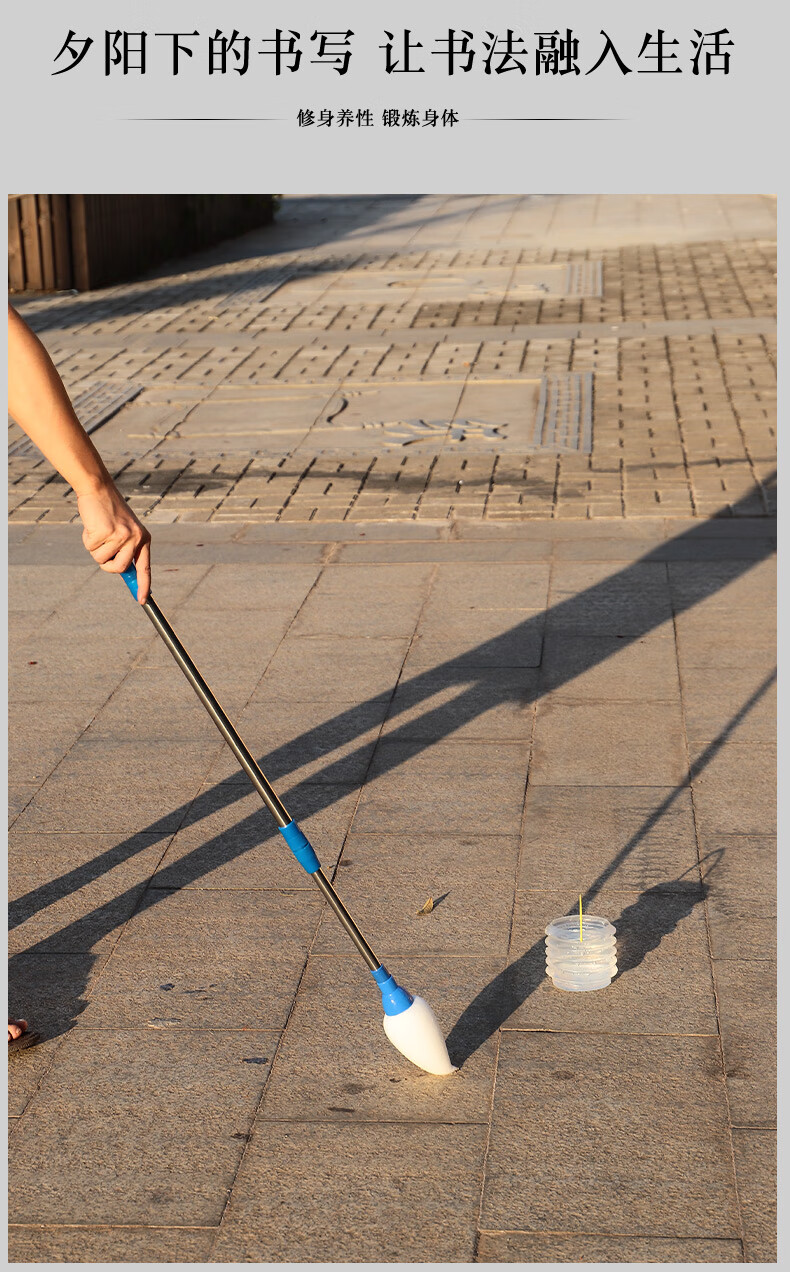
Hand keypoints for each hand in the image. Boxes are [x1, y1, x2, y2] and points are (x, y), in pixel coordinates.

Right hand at [77, 484, 151, 602]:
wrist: (99, 489)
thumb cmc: (109, 512)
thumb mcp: (124, 531)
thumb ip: (127, 550)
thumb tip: (124, 572)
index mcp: (143, 539)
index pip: (145, 568)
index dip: (144, 585)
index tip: (142, 600)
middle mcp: (135, 538)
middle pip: (119, 569)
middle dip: (107, 564)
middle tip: (103, 548)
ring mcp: (121, 535)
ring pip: (102, 560)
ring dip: (95, 549)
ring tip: (99, 530)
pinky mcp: (105, 532)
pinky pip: (91, 548)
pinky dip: (87, 539)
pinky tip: (92, 525)